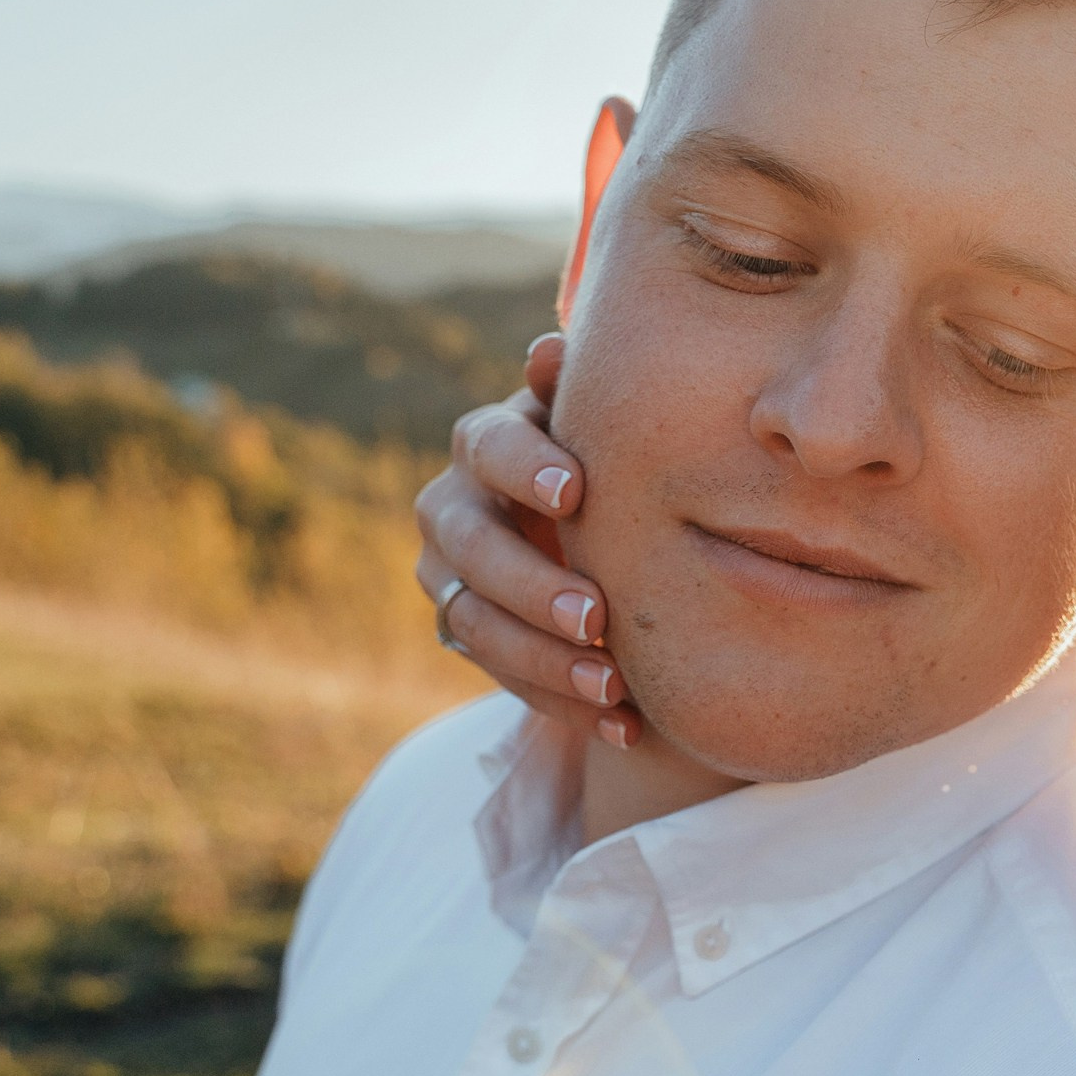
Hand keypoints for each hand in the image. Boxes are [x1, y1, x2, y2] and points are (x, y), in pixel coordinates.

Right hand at [414, 333, 641, 748]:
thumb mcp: (609, 430)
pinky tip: (624, 725)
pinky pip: (502, 678)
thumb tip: (550, 349)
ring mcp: (451, 577)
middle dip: (533, 586)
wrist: (598, 534)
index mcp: (488, 442)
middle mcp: (453, 506)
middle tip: (596, 617)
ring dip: (545, 660)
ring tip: (616, 688)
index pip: (487, 446)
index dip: (525, 465)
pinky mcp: (466, 635)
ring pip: (476, 622)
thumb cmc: (615, 463)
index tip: (577, 492)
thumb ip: (584, 399)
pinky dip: (562, 704)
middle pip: (471, 547)